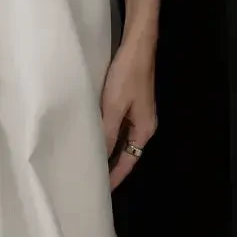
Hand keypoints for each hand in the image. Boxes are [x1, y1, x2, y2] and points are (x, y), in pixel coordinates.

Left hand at [100, 38, 157, 190]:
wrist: (137, 46)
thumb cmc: (127, 75)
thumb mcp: (113, 107)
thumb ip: (107, 132)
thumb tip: (101, 157)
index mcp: (144, 130)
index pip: (129, 161)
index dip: (115, 176)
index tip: (101, 191)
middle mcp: (145, 125)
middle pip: (127, 152)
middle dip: (112, 166)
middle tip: (92, 178)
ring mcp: (139, 113)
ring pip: (123, 139)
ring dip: (109, 149)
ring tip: (91, 160)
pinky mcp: (132, 102)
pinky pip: (120, 126)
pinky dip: (109, 134)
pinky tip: (95, 134)